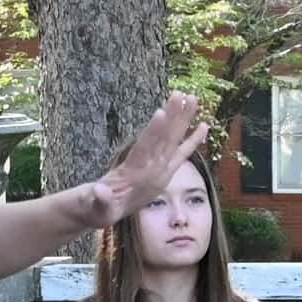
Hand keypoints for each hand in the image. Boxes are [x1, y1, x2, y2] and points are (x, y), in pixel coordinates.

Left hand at [79, 92, 206, 228]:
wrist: (102, 205)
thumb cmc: (98, 207)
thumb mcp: (98, 208)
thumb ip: (99, 200)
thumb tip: (98, 191)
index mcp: (132, 170)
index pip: (144, 148)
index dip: (152, 132)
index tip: (160, 113)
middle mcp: (147, 163)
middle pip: (161, 136)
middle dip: (171, 116)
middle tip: (180, 94)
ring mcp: (156, 165)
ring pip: (171, 138)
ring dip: (182, 118)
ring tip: (192, 97)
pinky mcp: (163, 171)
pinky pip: (180, 154)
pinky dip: (192, 141)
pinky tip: (204, 126)